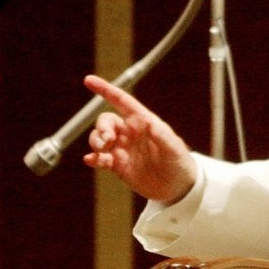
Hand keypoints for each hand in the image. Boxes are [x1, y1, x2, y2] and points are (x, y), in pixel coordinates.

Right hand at [80, 75, 198, 203]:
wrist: (178, 187)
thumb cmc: (179, 162)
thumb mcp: (173, 148)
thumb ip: (162, 136)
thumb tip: (149, 122)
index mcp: (142, 121)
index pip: (121, 101)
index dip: (105, 90)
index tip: (89, 80)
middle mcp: (130, 133)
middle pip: (106, 121)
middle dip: (101, 128)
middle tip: (108, 141)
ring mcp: (122, 149)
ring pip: (99, 139)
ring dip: (95, 142)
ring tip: (103, 151)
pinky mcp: (118, 166)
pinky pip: (100, 159)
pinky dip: (93, 159)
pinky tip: (91, 160)